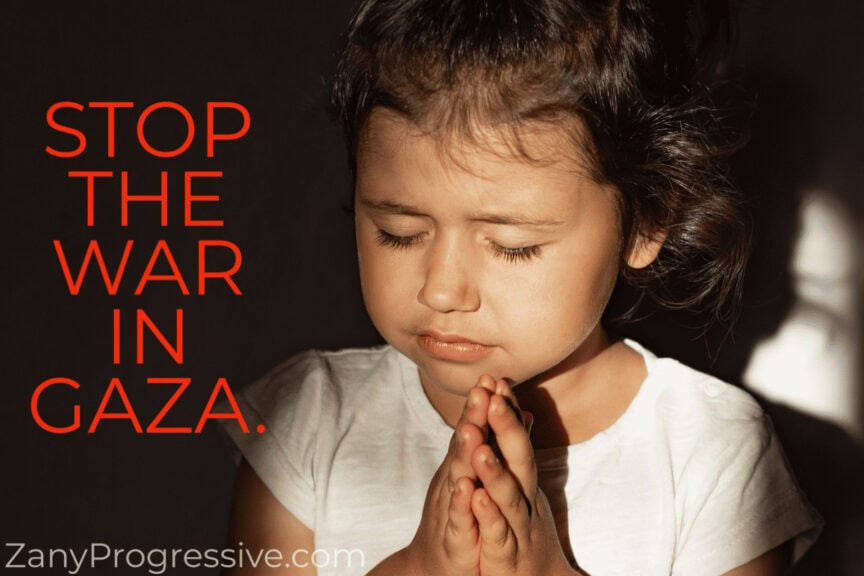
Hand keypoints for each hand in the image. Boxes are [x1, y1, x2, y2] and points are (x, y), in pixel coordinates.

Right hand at [400, 375, 498, 575]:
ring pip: (458, 477)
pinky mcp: (454, 537)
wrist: (437, 564)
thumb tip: (523, 412)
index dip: (483, 404)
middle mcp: (456, 480)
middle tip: (481, 390)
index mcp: (466, 466)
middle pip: (465, 445)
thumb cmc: (464, 517)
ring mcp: (453, 507)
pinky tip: (467, 488)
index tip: (493, 376)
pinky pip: (458, 518)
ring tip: (471, 430)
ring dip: (464, 453)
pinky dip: (461, 503)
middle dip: (473, 417)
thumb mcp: (483, 479)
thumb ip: (500, 444)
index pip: (476, 428)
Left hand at [471, 380, 577, 575]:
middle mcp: (525, 498)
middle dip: (506, 428)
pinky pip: (497, 532)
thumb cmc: (522, 526)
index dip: (507, 410)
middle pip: (519, 459)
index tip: (496, 379)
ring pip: (508, 496)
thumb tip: (522, 410)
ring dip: (494, 470)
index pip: (516, 437)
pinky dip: (487, 515)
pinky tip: (475, 497)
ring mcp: (517, 526)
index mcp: (523, 480)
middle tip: (494, 397)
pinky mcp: (504, 554)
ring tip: (480, 447)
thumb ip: (517, 448)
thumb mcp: (520, 485)